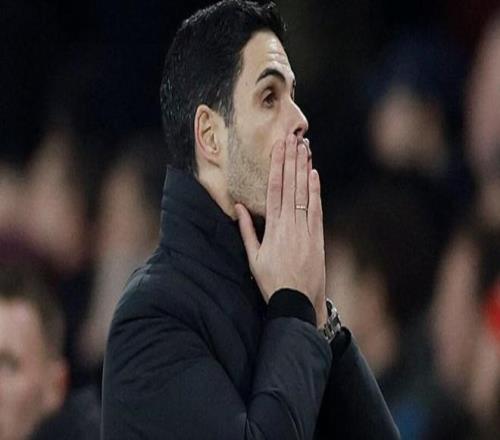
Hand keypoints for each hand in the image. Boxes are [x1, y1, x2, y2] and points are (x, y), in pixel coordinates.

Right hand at [235, 134, 326, 326]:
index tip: (278, 148)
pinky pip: (316, 208)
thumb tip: (239, 206)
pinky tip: (313, 174)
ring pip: (304, 193)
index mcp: (273, 228)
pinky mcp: (317, 236)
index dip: (276, 166)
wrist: (297, 301)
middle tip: (292, 138)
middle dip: (291, 160)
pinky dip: (315, 190)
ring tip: (304, 148)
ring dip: (303, 169)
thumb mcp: (253, 258)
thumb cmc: (271, 281)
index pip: (274, 190)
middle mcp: (290, 224)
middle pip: (290, 186)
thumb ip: (246, 230)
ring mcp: (306, 229)